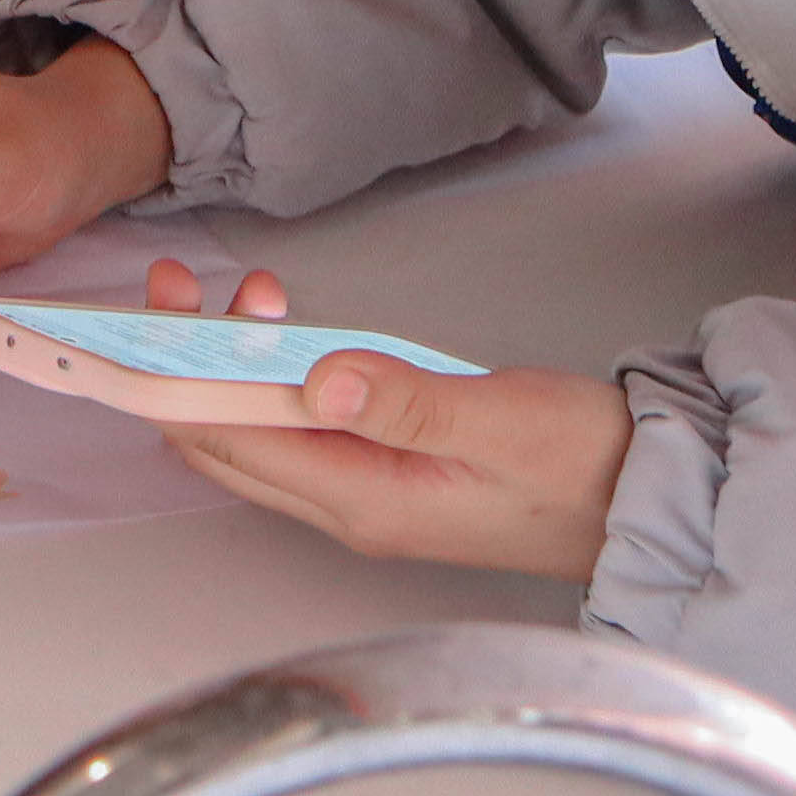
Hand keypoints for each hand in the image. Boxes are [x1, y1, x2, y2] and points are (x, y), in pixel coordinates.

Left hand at [142, 260, 632, 583]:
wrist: (650, 499)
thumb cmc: (585, 464)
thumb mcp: (500, 422)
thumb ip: (408, 403)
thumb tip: (320, 377)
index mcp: (365, 502)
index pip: (233, 444)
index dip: (176, 386)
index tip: (145, 321)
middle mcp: (352, 507)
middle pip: (230, 443)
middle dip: (186, 369)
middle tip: (174, 288)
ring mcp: (369, 493)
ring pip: (265, 431)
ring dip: (236, 366)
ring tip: (246, 293)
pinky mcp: (390, 471)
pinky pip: (306, 426)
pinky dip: (280, 375)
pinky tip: (290, 328)